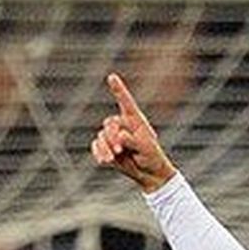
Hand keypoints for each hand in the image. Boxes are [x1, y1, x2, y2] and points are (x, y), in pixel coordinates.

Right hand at [91, 72, 176, 193]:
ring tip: (112, 159)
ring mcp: (113, 136)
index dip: (118, 89)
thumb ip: (133, 140)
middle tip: (119, 150)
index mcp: (134, 119)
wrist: (148, 172)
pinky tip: (103, 161)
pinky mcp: (106, 148)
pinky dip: (98, 152)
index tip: (112, 77)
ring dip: (105, 148)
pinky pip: (97, 146)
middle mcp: (122, 125)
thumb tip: (119, 136)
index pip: (125, 102)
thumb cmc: (152, 156)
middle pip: (109, 124)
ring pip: (102, 137)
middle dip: (111, 136)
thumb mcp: (146, 148)